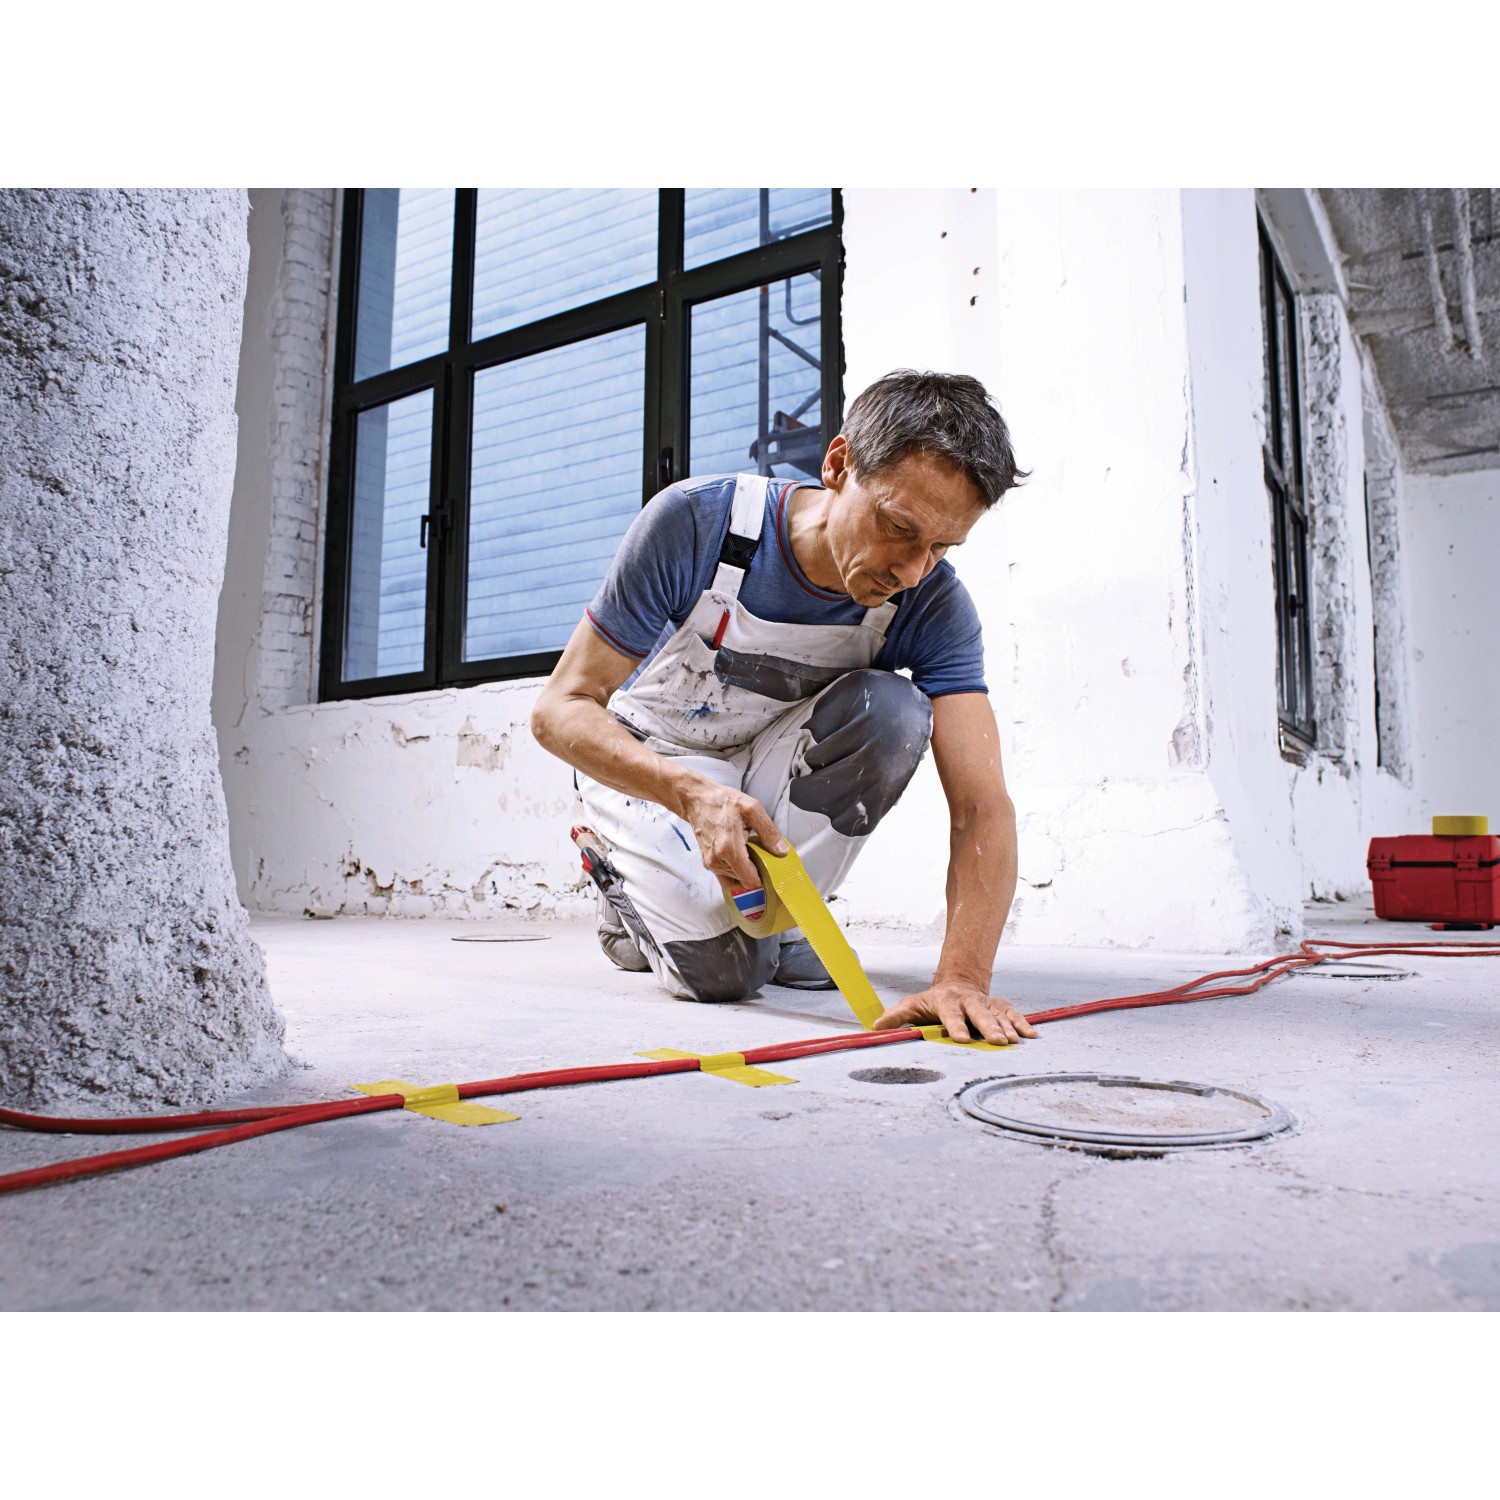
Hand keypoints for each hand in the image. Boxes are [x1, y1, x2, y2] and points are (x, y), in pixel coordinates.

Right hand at [679, 779, 786, 891]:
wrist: (697, 800)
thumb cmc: (722, 802)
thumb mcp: (752, 809)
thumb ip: (768, 831)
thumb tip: (781, 851)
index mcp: (729, 848)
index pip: (750, 880)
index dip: (763, 877)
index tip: (769, 867)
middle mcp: (717, 860)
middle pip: (743, 881)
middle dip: (754, 871)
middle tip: (759, 854)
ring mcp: (710, 863)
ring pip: (735, 880)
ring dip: (744, 870)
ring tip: (747, 851)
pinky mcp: (707, 863)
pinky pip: (725, 877)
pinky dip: (735, 871)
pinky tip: (739, 857)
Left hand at [873, 982, 1037, 1045]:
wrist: (956, 984)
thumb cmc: (931, 1001)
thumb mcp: (911, 1005)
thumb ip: (895, 1017)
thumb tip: (875, 1027)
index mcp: (946, 1002)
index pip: (951, 1015)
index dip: (956, 1026)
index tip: (961, 1039)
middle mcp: (969, 1001)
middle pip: (980, 1014)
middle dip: (989, 1027)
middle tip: (998, 1042)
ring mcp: (986, 1003)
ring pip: (998, 1015)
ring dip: (1008, 1028)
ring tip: (1015, 1042)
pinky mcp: (999, 1006)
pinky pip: (1012, 1014)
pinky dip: (1022, 1023)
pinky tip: (1031, 1036)